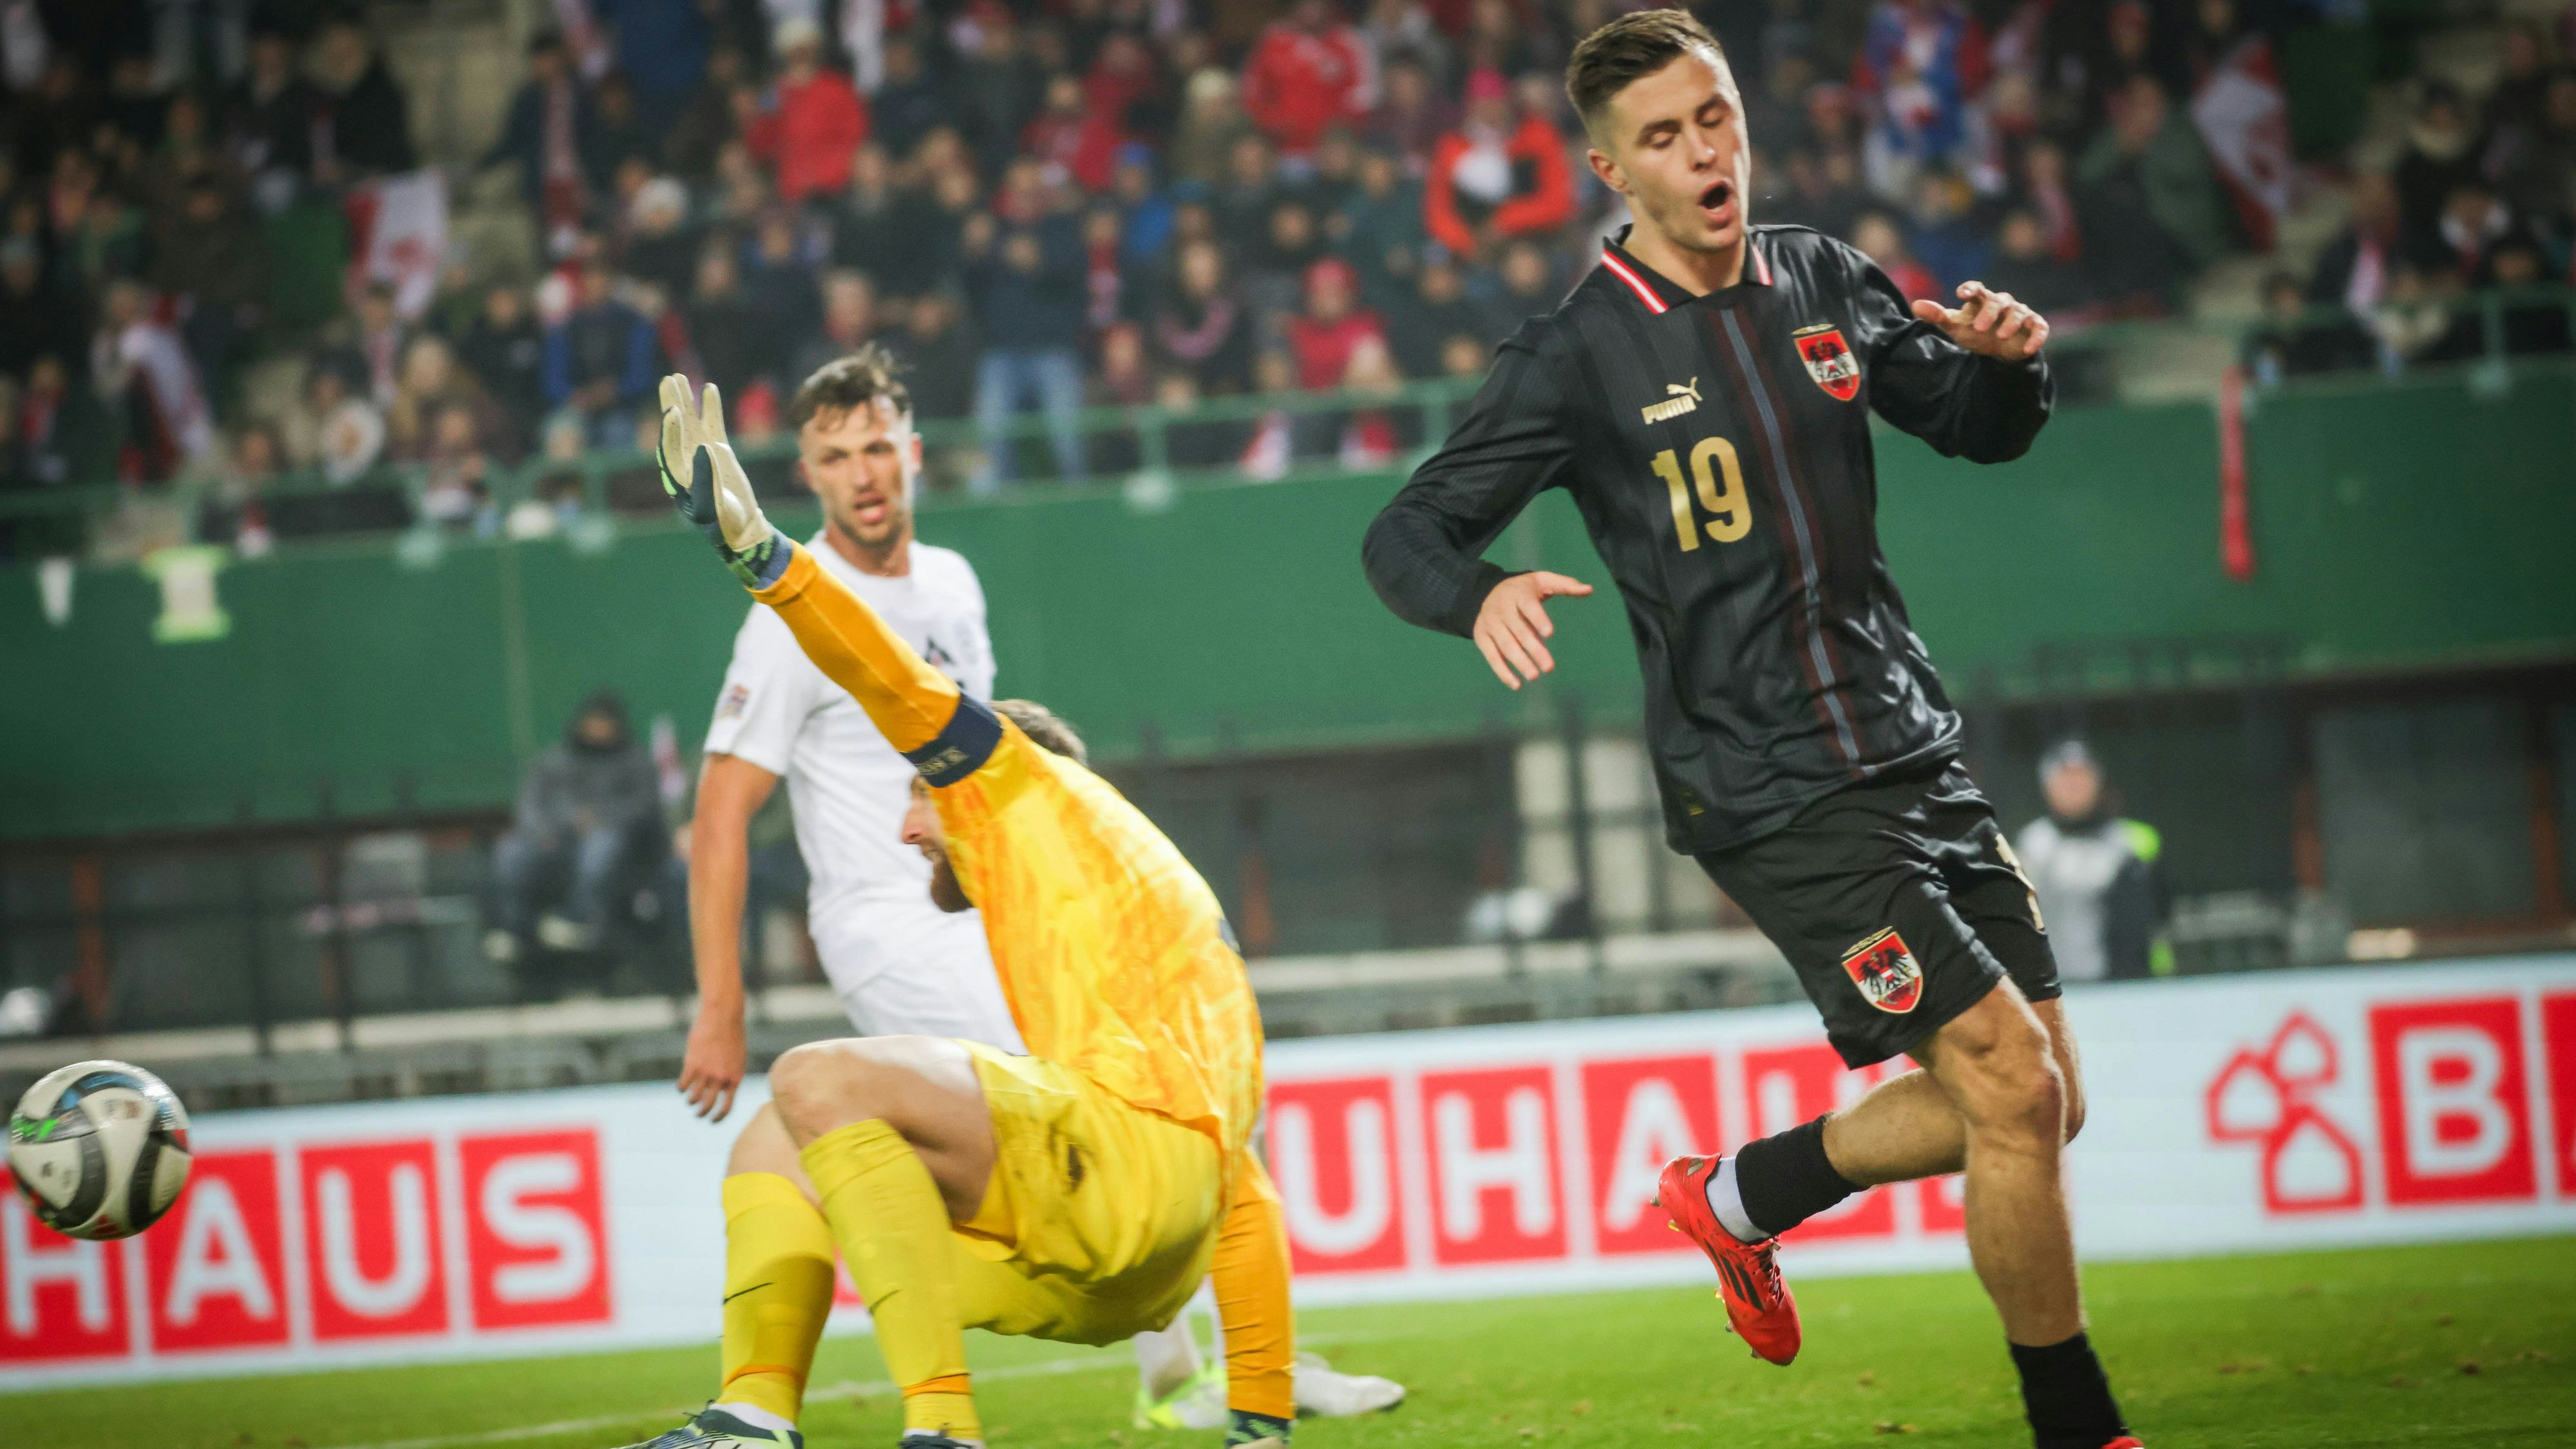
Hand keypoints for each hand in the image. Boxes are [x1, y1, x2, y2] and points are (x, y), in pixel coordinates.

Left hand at [658, 374, 776, 578]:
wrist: (740, 527)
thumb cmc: (723, 522)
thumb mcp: (712, 506)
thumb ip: (705, 479)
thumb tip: (703, 448)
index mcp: (679, 475)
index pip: (670, 446)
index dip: (670, 429)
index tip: (674, 412)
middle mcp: (686, 460)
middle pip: (675, 427)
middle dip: (671, 404)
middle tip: (668, 381)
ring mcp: (701, 452)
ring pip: (691, 421)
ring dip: (685, 400)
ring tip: (679, 376)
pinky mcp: (718, 450)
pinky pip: (712, 424)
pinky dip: (711, 407)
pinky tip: (709, 388)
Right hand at [677, 997, 745, 1120]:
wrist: (723, 1017)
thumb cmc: (732, 1036)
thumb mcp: (738, 1059)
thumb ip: (730, 1076)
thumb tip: (722, 1092)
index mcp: (735, 1078)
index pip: (727, 1107)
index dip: (718, 1118)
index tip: (712, 1121)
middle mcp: (721, 1078)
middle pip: (708, 1105)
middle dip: (701, 1113)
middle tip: (698, 1114)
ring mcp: (706, 1072)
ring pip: (693, 1097)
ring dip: (690, 1101)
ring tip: (689, 1099)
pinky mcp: (692, 1064)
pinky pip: (683, 1085)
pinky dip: (681, 1088)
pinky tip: (681, 1087)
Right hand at [1472, 571, 1594, 689]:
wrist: (1488, 591)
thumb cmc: (1524, 590)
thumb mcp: (1543, 581)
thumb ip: (1565, 585)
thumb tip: (1589, 590)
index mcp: (1519, 594)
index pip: (1529, 607)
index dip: (1538, 619)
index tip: (1549, 633)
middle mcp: (1502, 608)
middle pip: (1518, 630)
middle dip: (1533, 649)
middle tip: (1549, 667)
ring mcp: (1490, 623)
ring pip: (1505, 645)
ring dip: (1519, 662)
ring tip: (1534, 676)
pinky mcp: (1482, 637)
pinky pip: (1491, 656)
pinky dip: (1502, 672)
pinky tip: (1516, 684)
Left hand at [1910, 282, 2047, 360]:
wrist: (1999, 349)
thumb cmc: (1975, 332)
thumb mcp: (1955, 326)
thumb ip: (1937, 316)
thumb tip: (1915, 305)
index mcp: (1982, 300)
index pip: (1977, 289)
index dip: (1971, 289)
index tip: (1962, 294)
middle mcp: (2003, 303)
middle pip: (1998, 301)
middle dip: (1989, 312)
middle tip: (1979, 328)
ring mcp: (2020, 314)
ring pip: (2019, 313)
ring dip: (2010, 323)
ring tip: (2000, 336)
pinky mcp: (2034, 326)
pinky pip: (2038, 328)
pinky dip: (2035, 337)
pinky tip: (2027, 348)